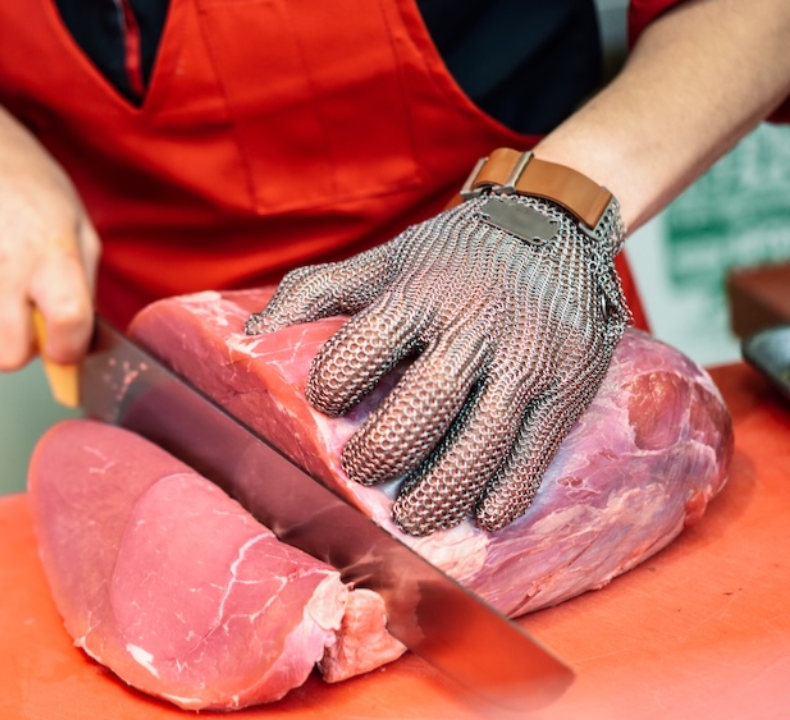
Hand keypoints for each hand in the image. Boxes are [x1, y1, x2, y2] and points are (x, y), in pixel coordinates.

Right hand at [0, 97, 99, 370]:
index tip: (67, 343)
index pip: (65, 323)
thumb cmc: (30, 186)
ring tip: (2, 261)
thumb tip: (78, 346)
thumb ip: (82, 288)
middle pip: (6, 356)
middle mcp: (2, 262)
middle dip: (21, 349)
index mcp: (50, 252)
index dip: (69, 348)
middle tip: (30, 317)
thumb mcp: (77, 226)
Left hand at [245, 191, 627, 534]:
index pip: (365, 348)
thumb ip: (316, 293)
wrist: (555, 224)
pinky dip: (508, 489)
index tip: (326, 406)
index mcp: (421, 293)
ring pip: (482, 441)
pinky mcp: (570, 386)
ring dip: (442, 490)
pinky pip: (536, 450)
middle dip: (384, 452)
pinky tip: (483, 513)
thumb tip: (250, 334)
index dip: (335, 385)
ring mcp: (529, 359)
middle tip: (361, 473)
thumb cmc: (452, 255)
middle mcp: (476, 325)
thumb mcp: (384, 260)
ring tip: (412, 518)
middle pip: (424, 408)